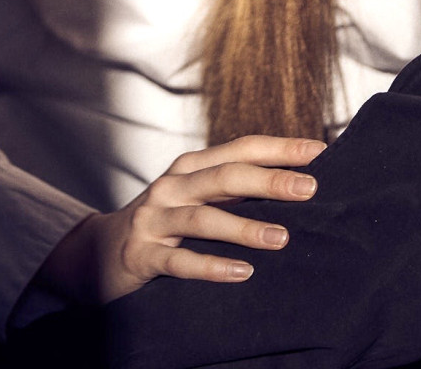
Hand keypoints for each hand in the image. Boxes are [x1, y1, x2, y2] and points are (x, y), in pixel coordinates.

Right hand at [36, 134, 324, 304]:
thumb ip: (234, 188)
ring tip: (281, 238)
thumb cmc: (164, 222)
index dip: (278, 148)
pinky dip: (211, 266)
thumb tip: (294, 183)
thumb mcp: (195, 197)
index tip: (319, 151)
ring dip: (244, 227)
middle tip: (310, 188)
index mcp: (190, 167)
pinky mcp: (142, 254)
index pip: (240, 149)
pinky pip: (179, 261)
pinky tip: (242, 273)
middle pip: (224, 176)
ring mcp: (155, 219)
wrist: (100, 252)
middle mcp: (173, 186)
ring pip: (203, 218)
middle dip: (269, 180)